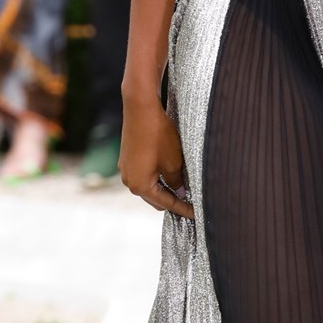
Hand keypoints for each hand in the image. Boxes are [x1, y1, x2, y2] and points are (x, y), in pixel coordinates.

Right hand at [119, 93, 193, 218]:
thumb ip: (177, 181)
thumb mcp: (174, 162)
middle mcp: (128, 180)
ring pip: (149, 187)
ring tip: (183, 188)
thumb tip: (179, 191)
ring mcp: (126, 169)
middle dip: (173, 201)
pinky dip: (156, 177)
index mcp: (139, 186)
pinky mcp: (127, 158)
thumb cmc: (158, 135)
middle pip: (155, 199)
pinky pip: (144, 174)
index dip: (183, 209)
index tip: (197, 214)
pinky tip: (169, 173)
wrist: (140, 108)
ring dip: (164, 189)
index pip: (166, 203)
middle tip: (192, 203)